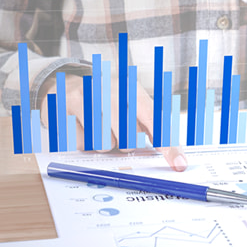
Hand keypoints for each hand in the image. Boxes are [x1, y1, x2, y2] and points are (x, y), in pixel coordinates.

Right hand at [40, 74, 187, 171]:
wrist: (67, 81)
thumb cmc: (107, 98)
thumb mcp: (133, 102)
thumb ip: (153, 126)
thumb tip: (175, 156)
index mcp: (133, 90)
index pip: (156, 121)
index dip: (168, 145)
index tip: (178, 164)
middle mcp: (113, 92)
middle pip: (129, 141)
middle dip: (123, 143)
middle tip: (116, 130)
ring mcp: (89, 99)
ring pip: (105, 145)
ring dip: (104, 143)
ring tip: (99, 126)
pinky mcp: (69, 108)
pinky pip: (83, 144)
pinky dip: (85, 142)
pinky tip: (83, 125)